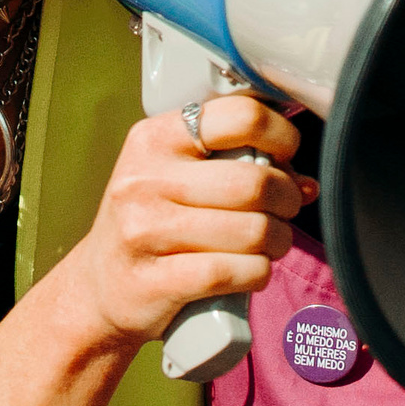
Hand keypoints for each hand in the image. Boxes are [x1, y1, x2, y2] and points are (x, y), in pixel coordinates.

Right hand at [58, 96, 312, 349]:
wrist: (98, 289)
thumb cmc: (150, 224)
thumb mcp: (174, 176)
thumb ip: (233, 164)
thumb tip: (306, 183)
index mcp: (153, 139)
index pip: (240, 117)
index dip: (280, 135)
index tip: (283, 156)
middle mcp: (144, 179)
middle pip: (254, 181)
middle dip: (286, 199)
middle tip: (284, 210)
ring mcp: (145, 231)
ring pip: (253, 231)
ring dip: (278, 241)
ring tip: (271, 243)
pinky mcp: (156, 280)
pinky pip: (234, 272)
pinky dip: (258, 273)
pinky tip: (253, 270)